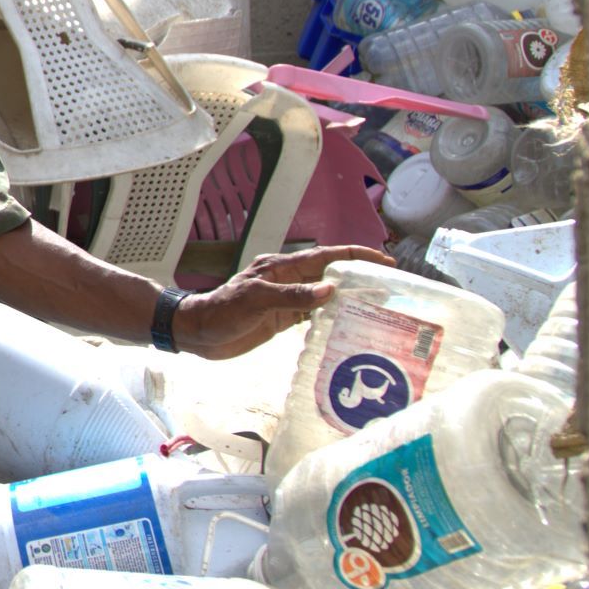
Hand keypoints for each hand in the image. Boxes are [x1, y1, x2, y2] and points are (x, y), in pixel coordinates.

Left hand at [171, 245, 393, 358]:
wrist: (197, 332)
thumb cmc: (221, 312)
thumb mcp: (256, 300)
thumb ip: (292, 296)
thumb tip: (330, 290)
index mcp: (282, 267)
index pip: (326, 256)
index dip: (356, 256)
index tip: (384, 260)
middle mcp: (288, 280)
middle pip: (331, 274)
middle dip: (359, 276)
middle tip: (391, 287)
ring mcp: (286, 299)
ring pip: (325, 294)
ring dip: (349, 298)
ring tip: (378, 307)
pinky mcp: (282, 318)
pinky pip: (314, 314)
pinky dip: (332, 317)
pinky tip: (349, 325)